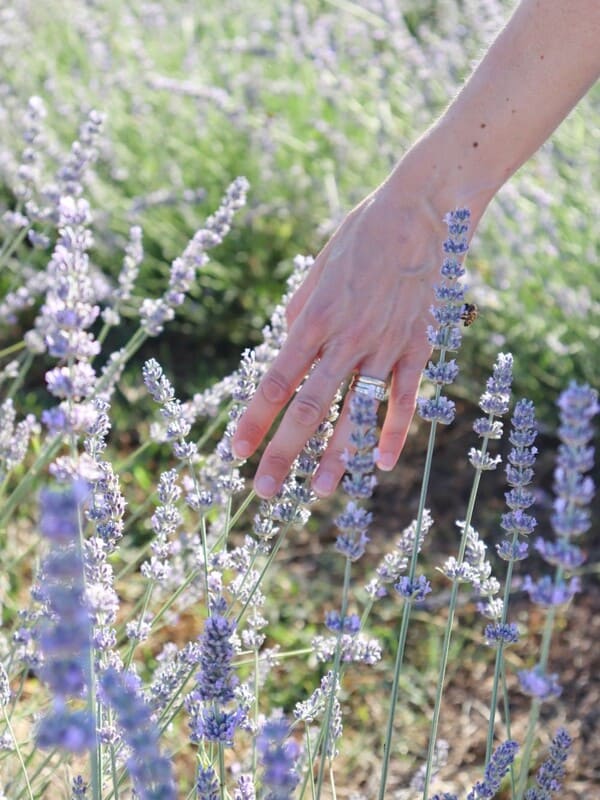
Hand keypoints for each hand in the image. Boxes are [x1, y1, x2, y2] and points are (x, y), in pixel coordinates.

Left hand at [232, 158, 464, 498]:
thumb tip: (285, 343)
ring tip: (321, 490)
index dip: (253, 420)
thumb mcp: (318, 265)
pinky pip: (404, 398)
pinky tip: (381, 462)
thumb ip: (300, 309)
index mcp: (313, 318)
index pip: (275, 382)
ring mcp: (384, 346)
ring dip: (337, 456)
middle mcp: (345, 339)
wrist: (424, 207)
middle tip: (265, 491)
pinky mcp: (419, 346)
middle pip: (308, 408)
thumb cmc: (365, 230)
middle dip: (284, 453)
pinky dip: (393, 432)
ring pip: (356, 412)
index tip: (236, 450)